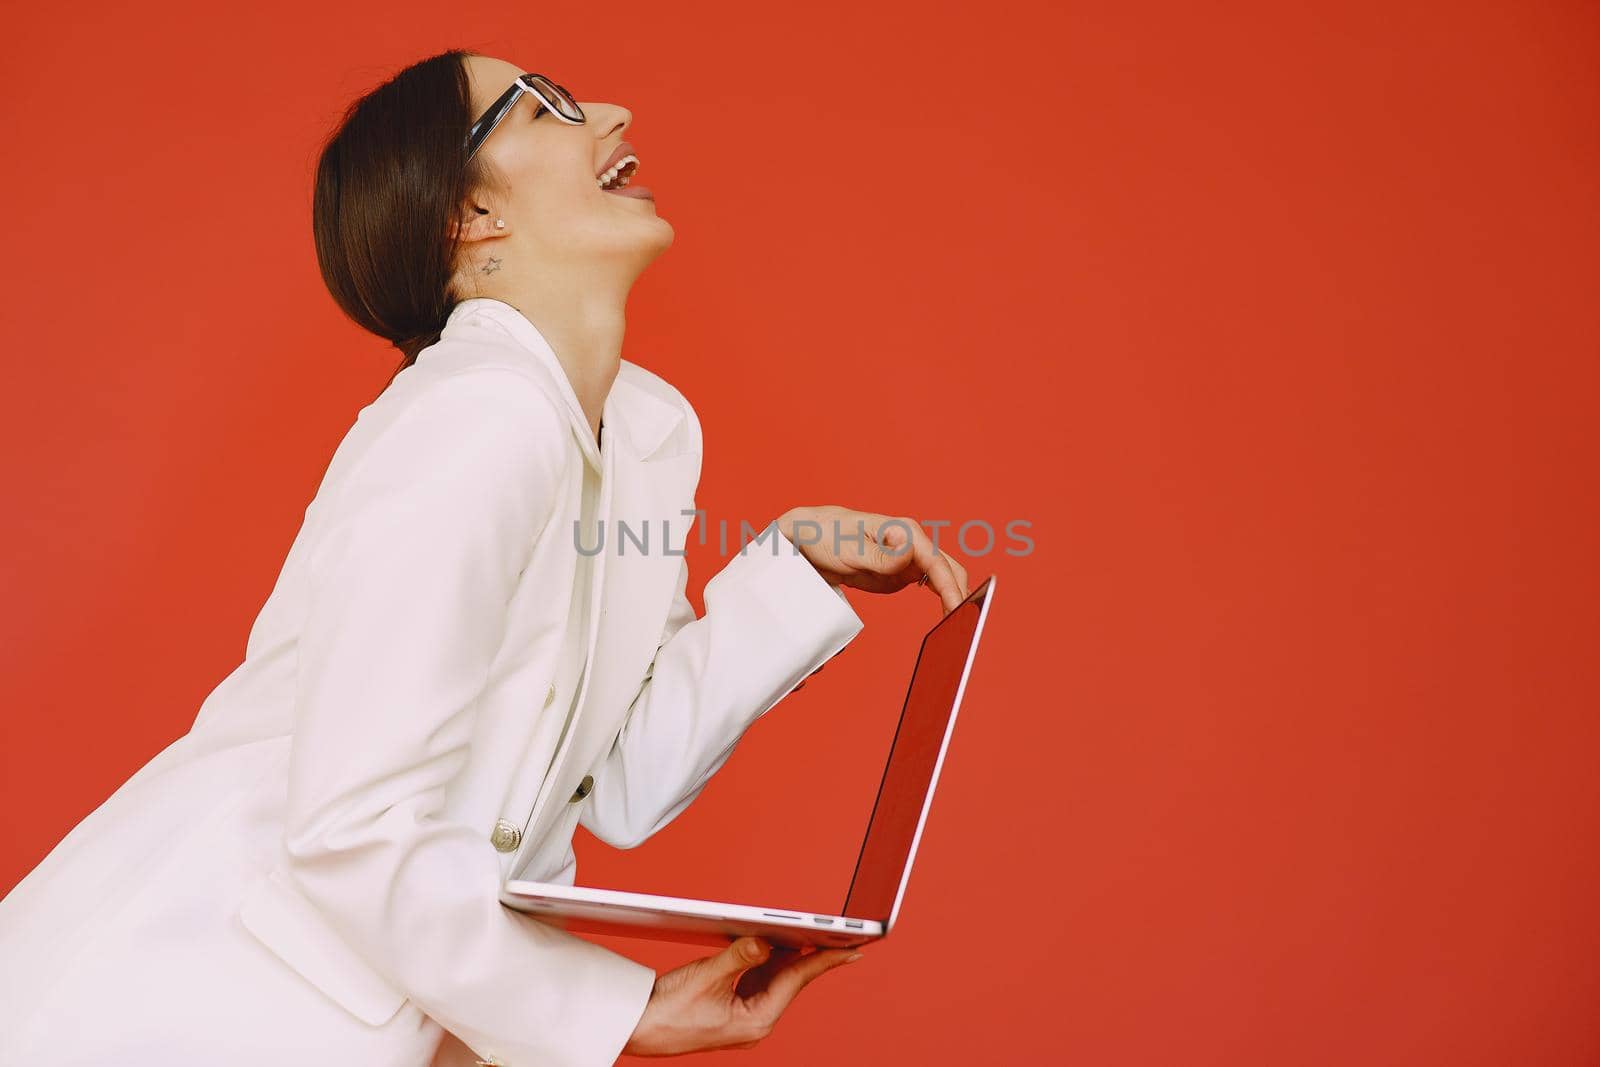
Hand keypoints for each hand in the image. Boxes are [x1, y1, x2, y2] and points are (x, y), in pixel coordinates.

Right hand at [621, 936, 861, 1055]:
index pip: (798, 981)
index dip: (826, 961)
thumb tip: (765, 941)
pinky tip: (768, 942)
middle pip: (790, 978)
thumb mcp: (707, 977)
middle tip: (836, 932)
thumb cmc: (668, 1013)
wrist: (640, 1027)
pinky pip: (757, 978)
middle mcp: (755, 1021)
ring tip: (805, 930)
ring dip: (784, 954)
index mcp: (756, 1022)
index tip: (852, 949)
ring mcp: (744, 1014)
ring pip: (774, 977)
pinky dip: (764, 959)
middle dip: (809, 953)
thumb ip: (740, 956)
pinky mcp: (733, 1006)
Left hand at [776, 505, 970, 613]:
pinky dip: (939, 600)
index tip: (958, 610)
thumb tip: (909, 552)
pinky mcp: (898, 573)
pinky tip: (945, 617)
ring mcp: (907, 559)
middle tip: (965, 625)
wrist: (805, 540)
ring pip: (941, 579)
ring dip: (952, 598)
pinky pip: (927, 586)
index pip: (937, 562)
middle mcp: (911, 543)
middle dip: (960, 594)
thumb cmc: (825, 535)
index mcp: (905, 531)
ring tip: (960, 625)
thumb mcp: (849, 549)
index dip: (951, 588)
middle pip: (948, 570)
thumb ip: (881, 556)